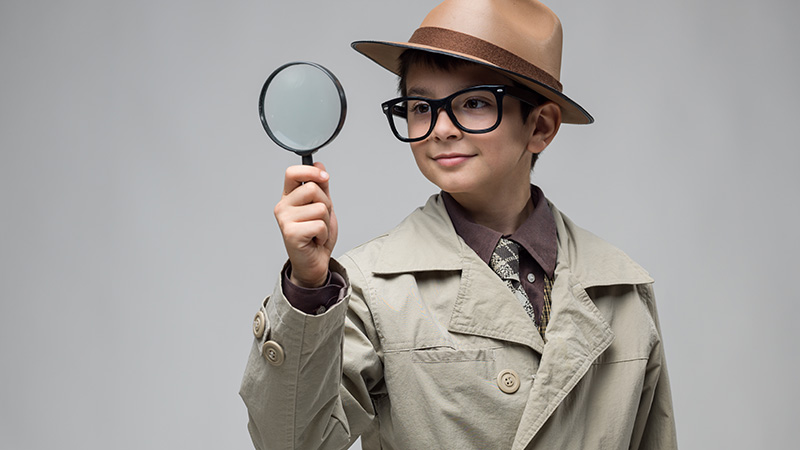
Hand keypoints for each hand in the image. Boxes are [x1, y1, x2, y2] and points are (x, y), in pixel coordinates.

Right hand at [274, 162, 337, 287]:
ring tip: (317, 231)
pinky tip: (315, 240)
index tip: (325, 177)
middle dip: (326, 204)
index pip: (292, 173)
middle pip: (313, 189)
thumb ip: (321, 187)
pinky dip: (324, 234)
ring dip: (326, 222)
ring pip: (320, 208)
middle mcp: (282, 206)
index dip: (310, 171)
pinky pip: (319, 224)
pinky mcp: (291, 234)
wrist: (314, 262)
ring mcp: (285, 220)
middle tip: (320, 219)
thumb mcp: (322, 206)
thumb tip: (319, 165)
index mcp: (288, 197)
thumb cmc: (316, 235)